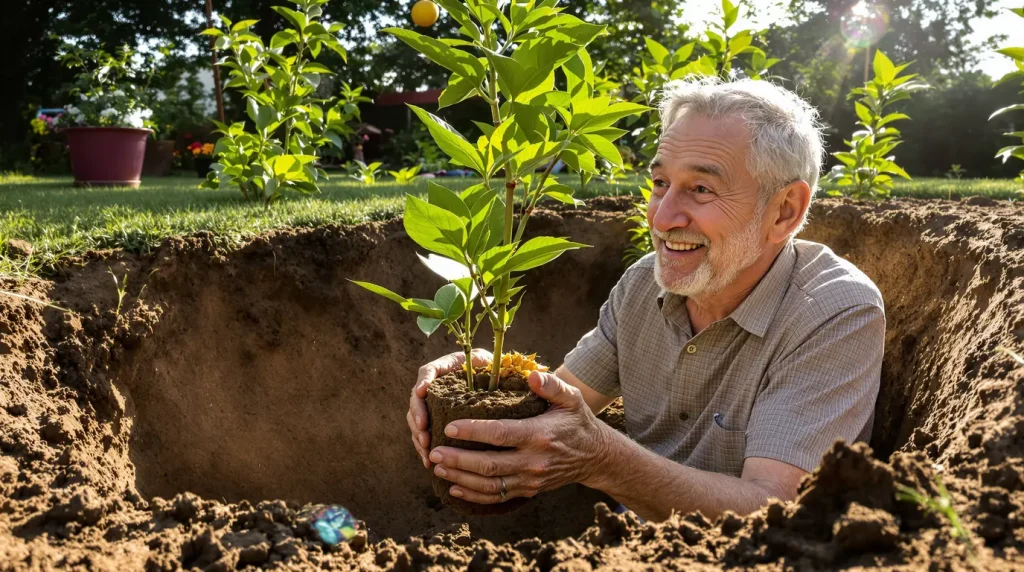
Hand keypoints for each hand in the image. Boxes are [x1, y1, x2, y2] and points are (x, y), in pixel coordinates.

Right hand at [409, 349, 492, 467]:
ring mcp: (433, 404)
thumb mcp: (490, 365)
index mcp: (446, 368)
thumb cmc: (492, 369)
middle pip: (417, 399)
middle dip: (417, 415)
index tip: (422, 392)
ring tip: (426, 448)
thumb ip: (487, 366)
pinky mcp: (436, 421)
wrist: (493, 380)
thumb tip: (497, 377)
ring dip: (417, 434)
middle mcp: (434, 386)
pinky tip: (428, 460)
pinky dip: (423, 447)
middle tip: (424, 430)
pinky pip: (423, 433)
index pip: (429, 371)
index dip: (424, 381)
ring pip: (416, 418)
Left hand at [428, 370, 608, 503]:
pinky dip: (473, 495)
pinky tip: (454, 487)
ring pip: (489, 485)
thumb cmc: (577, 422)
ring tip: (437, 467)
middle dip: (458, 460)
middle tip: (433, 451)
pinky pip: (497, 497)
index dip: (473, 431)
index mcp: (539, 436)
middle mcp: (533, 462)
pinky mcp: (527, 490)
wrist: (595, 456)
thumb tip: (531, 375)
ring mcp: (529, 480)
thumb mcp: (571, 399)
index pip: (500, 434)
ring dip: (460, 478)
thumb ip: (551, 385)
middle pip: (489, 465)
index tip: (449, 426)